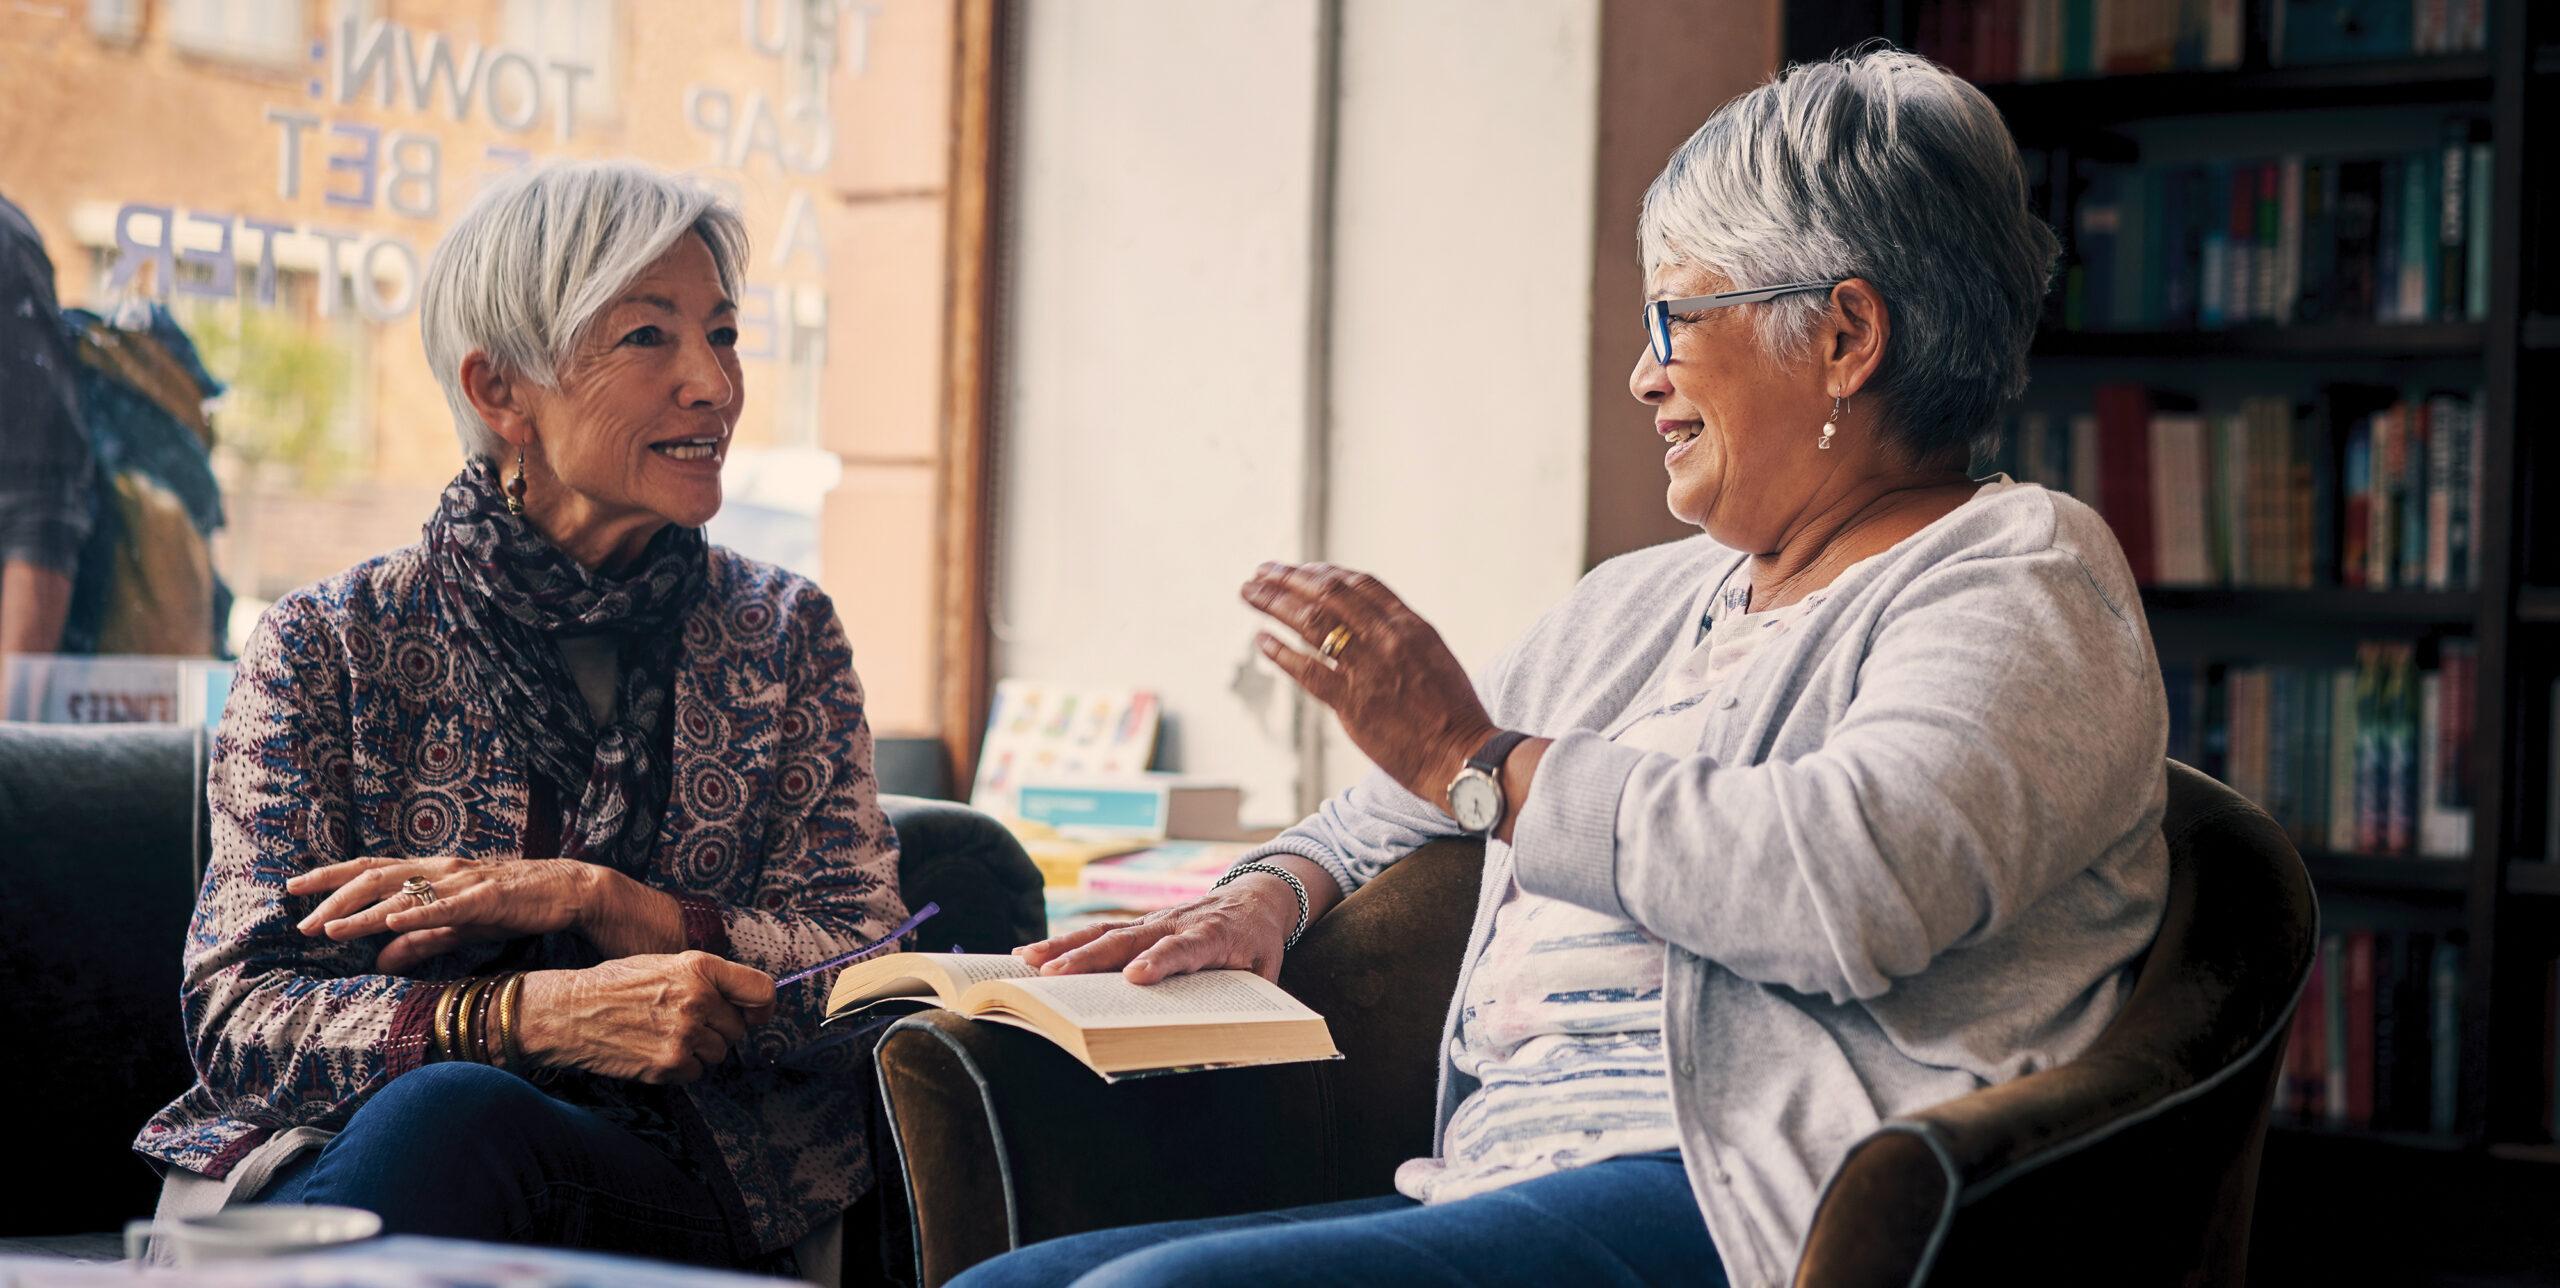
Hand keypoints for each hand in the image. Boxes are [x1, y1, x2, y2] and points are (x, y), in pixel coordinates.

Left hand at [289, 856, 602, 974]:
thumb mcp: (457, 925)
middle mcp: (441, 868)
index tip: (294, 890)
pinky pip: (446, 906)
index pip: (370, 869)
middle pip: (376, 876)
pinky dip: (416, 913)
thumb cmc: (513, 904)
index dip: (331, 878)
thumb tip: (378, 961)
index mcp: (431, 871)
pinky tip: (392, 922)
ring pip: (404, 891)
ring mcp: (463, 879)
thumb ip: (418, 940)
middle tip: (303, 923)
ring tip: (332, 927)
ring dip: (363, 911)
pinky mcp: (488, 896)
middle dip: (334, 899)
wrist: (568, 891)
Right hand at [516, 952, 777, 1084]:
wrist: (569, 1012)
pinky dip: (682, 1067)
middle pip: (737, 1029)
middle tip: (686, 1024)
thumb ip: (706, 978)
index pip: (761, 990)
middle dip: (718, 1030)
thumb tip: (743, 1002)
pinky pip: (697, 1073)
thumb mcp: (665, 964)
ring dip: (699, 1050)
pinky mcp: (670, 1063)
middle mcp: (698, 999)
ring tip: (666, 1035)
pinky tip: (655, 1051)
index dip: (762, 1007)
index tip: (755, 1015)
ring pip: (719, 1053)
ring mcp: (685, 1034)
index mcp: (699, 967)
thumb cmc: (615, 984)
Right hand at [1016, 875, 1299, 983]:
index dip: (1160, 961)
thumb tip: (1232, 1049)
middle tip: (1055, 978)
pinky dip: (1064, 942)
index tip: (1136, 977)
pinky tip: (1030, 954)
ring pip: (1105, 932)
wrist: (1256, 896)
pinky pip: (1099, 931)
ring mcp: (1153, 921)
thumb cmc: (1258, 943)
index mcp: (1213, 936)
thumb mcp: (1266, 973)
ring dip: (1066, 947)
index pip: (1183, 948)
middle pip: (1129, 939)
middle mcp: (1175, 924)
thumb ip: (1248, 1004)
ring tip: (1028, 962)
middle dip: (1091, 959)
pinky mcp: (1138, 923)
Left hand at [1241, 561, 1500, 807]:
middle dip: (1289, 579)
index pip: (1360, 584)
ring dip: (1274, 603)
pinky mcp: (1352, 703)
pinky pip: (1307, 669)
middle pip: (1328, 594)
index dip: (1324, 573)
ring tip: (1249, 593)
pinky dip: (1279, 651)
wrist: (1464, 757)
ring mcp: (1368, 668)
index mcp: (1411, 625)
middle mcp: (1388, 638)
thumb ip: (1401, 639)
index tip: (1300, 569)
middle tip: (1261, 572)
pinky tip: (1262, 640)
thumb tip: (1368, 628)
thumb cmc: (1453, 715)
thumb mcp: (1435, 659)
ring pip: (1310, 621)